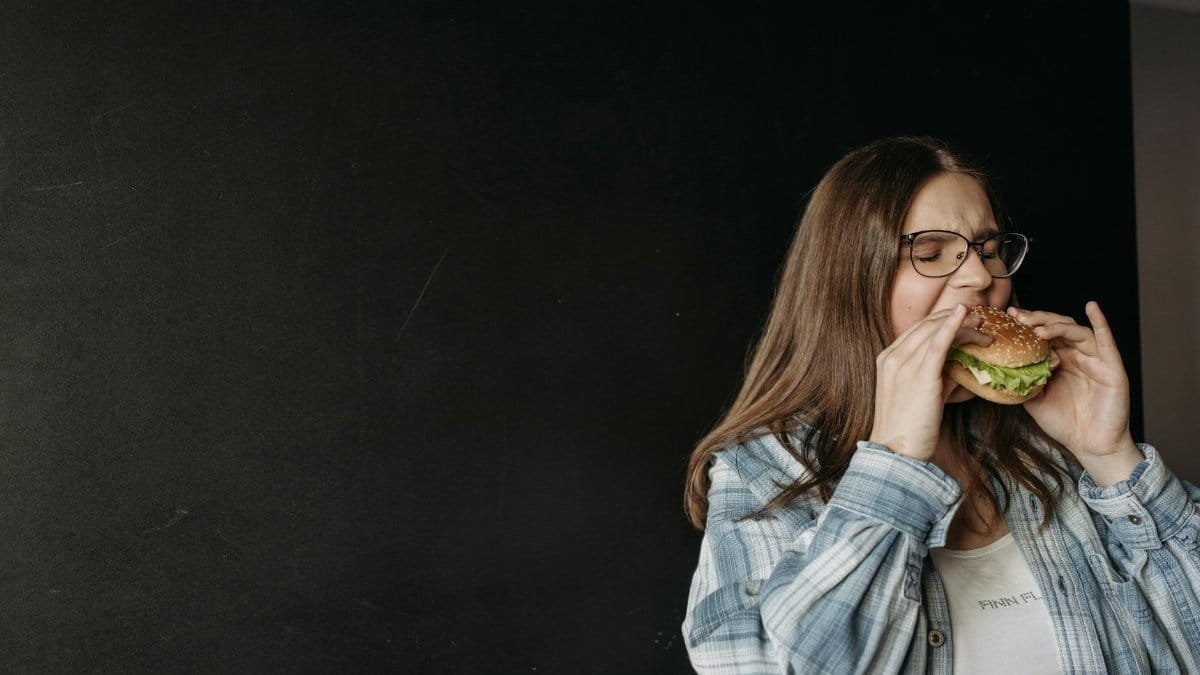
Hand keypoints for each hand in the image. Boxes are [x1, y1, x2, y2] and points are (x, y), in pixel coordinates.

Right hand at [870, 304, 992, 460]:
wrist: (896, 451)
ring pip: (935, 331)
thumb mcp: (920, 396)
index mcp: (887, 360)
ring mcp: (903, 364)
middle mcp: (892, 357)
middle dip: (954, 317)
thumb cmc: (908, 430)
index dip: (942, 320)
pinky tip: (964, 315)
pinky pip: (937, 343)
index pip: (916, 330)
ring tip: (984, 326)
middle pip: (926, 325)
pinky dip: (952, 326)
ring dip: (963, 324)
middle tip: (980, 318)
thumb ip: (937, 378)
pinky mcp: (919, 375)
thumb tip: (962, 370)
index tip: (963, 319)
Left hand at [1010, 302, 1139, 481]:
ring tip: (1038, 327)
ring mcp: (1095, 359)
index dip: (1027, 325)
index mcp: (1060, 360)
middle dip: (1038, 320)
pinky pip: (1106, 341)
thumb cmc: (1065, 423)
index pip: (1043, 335)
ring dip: (1057, 326)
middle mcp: (1077, 355)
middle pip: (1058, 328)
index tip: (1009, 317)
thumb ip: (1022, 382)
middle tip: (1019, 317)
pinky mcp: (1112, 366)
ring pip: (1076, 332)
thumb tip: (997, 369)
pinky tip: (1092, 307)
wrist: (1090, 446)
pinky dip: (1100, 322)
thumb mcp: (1035, 400)